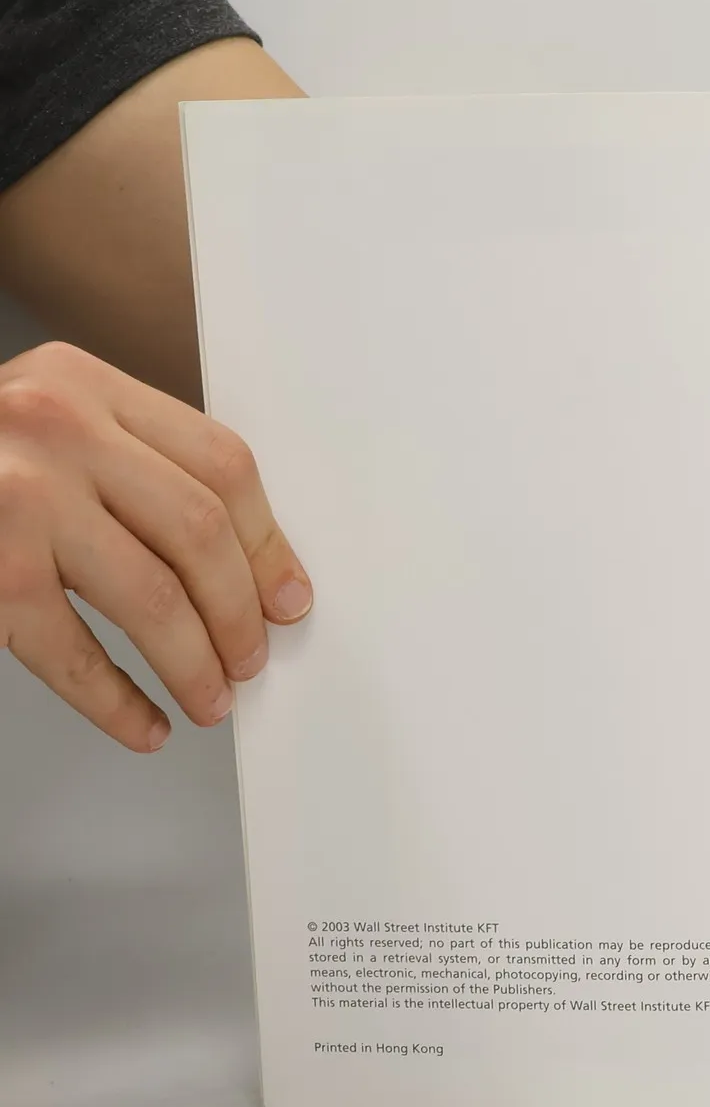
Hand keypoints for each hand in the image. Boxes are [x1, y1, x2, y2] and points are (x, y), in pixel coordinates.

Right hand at [0, 342, 309, 749]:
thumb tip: (248, 568)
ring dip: (193, 663)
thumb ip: (131, 466)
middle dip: (238, 612)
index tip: (286, 596)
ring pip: (152, 596)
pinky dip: (117, 700)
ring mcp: (13, 495)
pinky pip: (70, 649)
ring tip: (209, 696)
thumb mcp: (45, 425)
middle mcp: (52, 426)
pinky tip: (143, 723)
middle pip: (200, 533)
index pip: (221, 465)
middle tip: (249, 659)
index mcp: (81, 383)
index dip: (267, 543)